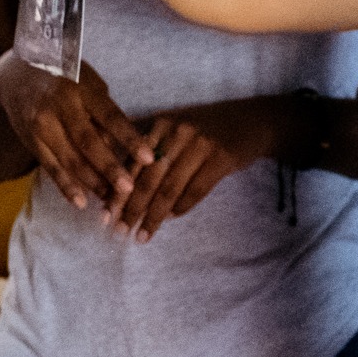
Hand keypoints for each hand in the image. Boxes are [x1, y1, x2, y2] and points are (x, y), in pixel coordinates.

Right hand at [0, 53, 155, 212]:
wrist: (17, 75)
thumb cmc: (67, 79)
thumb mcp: (90, 85)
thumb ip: (103, 114)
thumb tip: (119, 148)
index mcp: (82, 89)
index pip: (110, 117)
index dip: (129, 139)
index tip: (148, 158)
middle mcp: (59, 107)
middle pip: (87, 142)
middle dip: (109, 167)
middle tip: (128, 189)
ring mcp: (41, 125)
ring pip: (68, 158)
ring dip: (90, 182)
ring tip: (109, 199)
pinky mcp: (30, 140)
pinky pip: (50, 167)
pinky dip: (65, 185)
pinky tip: (79, 202)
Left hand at [104, 95, 300, 241]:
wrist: (253, 121)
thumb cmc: (206, 128)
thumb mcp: (174, 128)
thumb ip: (145, 148)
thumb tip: (111, 184)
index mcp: (161, 124)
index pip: (132, 165)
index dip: (117, 192)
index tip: (105, 216)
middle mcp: (178, 132)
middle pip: (149, 179)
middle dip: (132, 209)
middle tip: (120, 231)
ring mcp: (202, 144)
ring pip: (170, 189)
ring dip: (154, 216)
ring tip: (143, 235)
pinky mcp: (222, 158)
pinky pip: (196, 191)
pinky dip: (181, 207)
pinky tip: (171, 218)